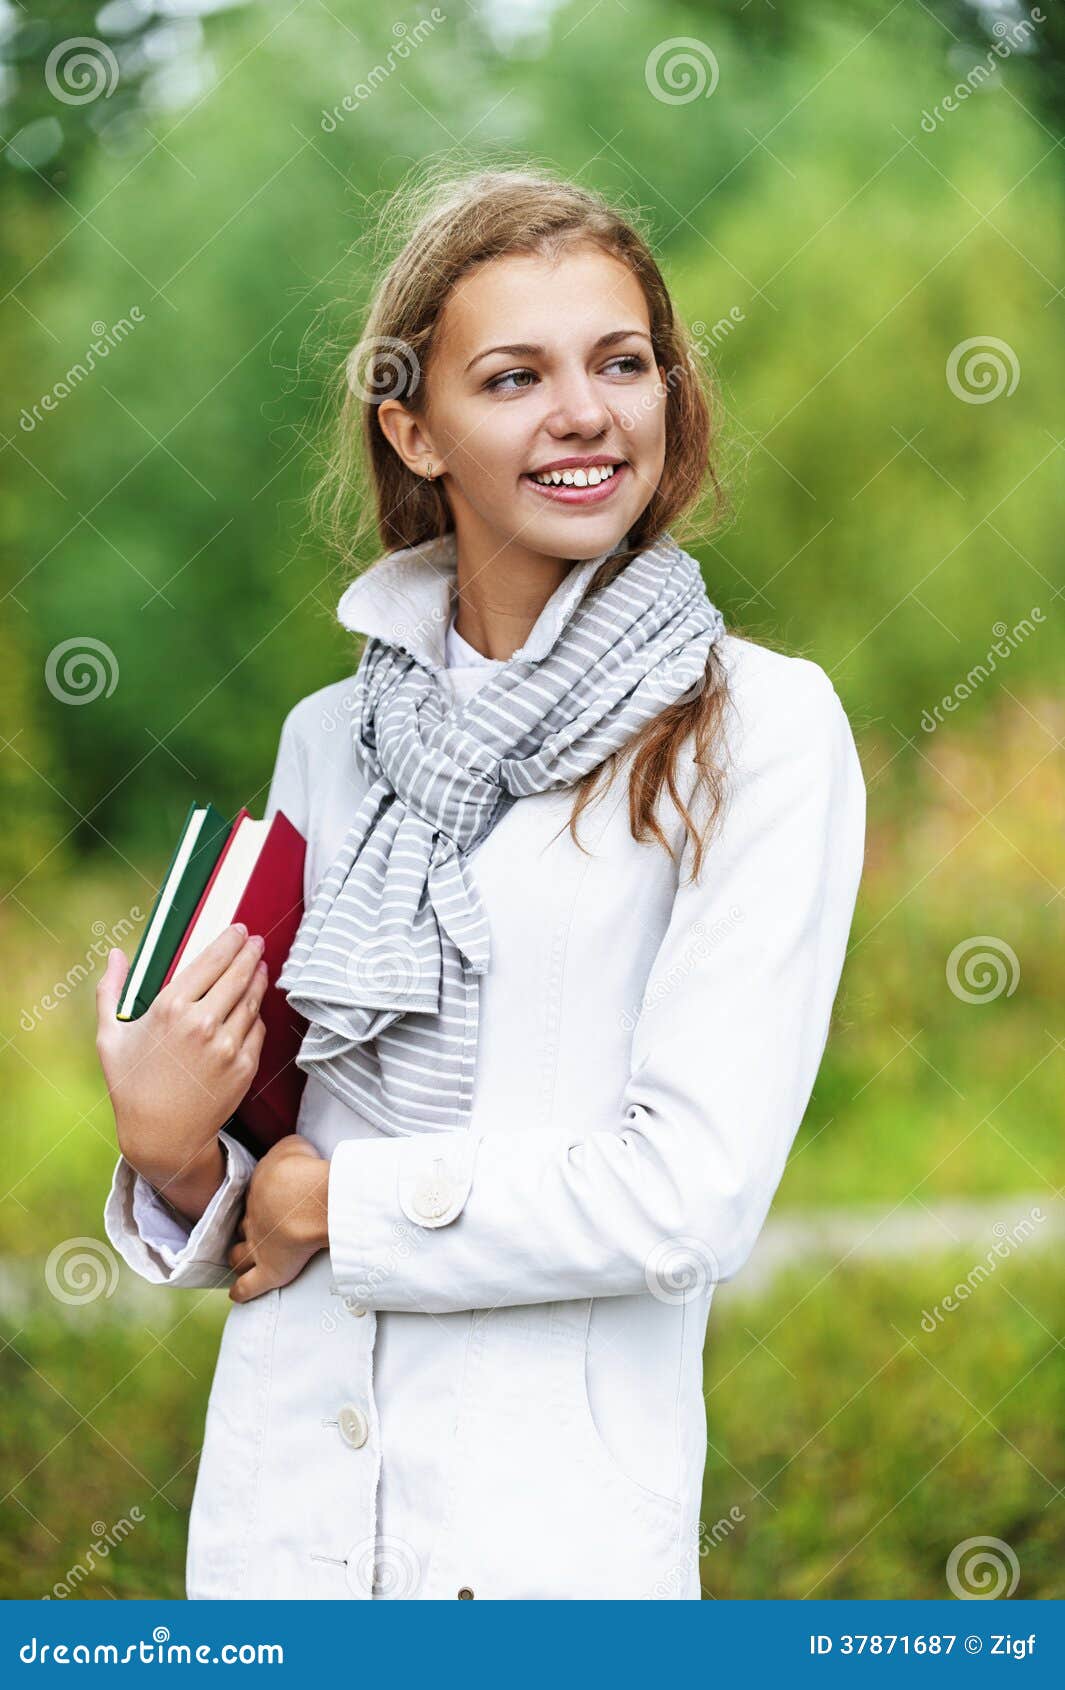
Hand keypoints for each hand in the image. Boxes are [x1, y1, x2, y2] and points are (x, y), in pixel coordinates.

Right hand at [95, 925, 269, 1220]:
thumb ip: (111, 990)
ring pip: (252, 999)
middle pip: (238, 974)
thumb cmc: (132, 1084)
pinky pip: (257, 1028)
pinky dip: (256, 1013)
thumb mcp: (110, 1037)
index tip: (237, 930)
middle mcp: (203, 1023)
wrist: (163, 1136)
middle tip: (254, 940)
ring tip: (259, 965)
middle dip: (250, 952)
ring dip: (258, 978)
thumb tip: (116, 954)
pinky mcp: (245, 1066)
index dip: (229, 941)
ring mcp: (228, 1045)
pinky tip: (253, 1005)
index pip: (211, 961)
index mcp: (170, 1008)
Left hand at [227, 1136, 328, 1302]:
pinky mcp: (270, 1271)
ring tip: (239, 1263)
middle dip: (242, 1230)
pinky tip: (237, 1295)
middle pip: (240, 1227)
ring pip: (238, 1257)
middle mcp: (252, 1220)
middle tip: (249, 1232)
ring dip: (237, 1259)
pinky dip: (241, 1291)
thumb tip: (290, 1153)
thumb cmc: (304, 1171)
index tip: (266, 1203)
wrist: (310, 1201)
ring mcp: (258, 1248)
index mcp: (257, 1191)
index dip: (258, 1202)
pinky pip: (248, 1286)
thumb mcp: (293, 1147)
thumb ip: (287, 1151)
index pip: (252, 1198)